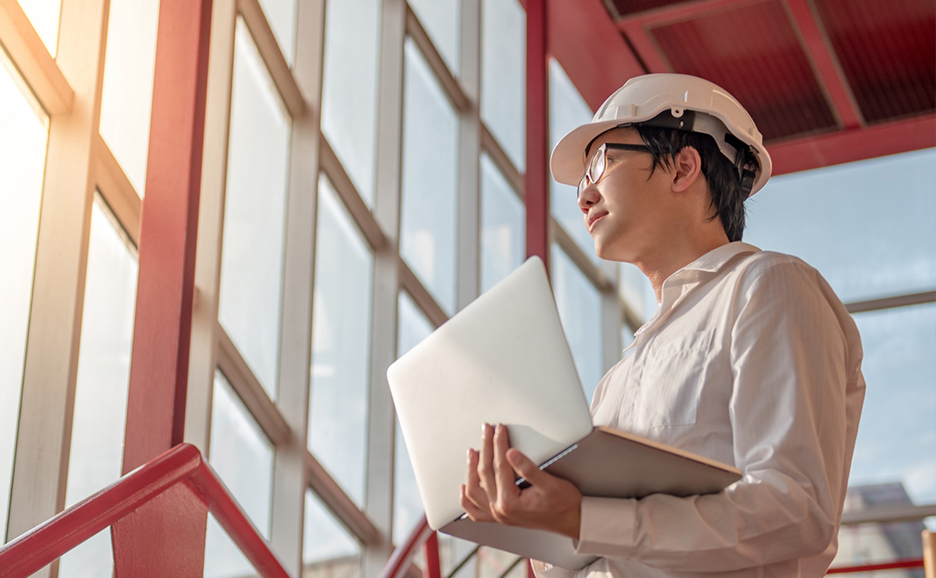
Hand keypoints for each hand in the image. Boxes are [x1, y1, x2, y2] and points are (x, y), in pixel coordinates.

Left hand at [460, 423, 581, 539]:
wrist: (572, 520)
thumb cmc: (564, 503)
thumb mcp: (550, 483)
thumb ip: (528, 468)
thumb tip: (511, 453)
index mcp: (511, 502)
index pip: (499, 465)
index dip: (499, 443)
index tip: (499, 428)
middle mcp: (500, 510)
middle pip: (485, 474)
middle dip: (486, 448)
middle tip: (487, 430)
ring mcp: (498, 515)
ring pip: (475, 491)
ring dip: (471, 470)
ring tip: (473, 451)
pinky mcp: (500, 516)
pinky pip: (476, 512)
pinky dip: (467, 499)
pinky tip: (463, 486)